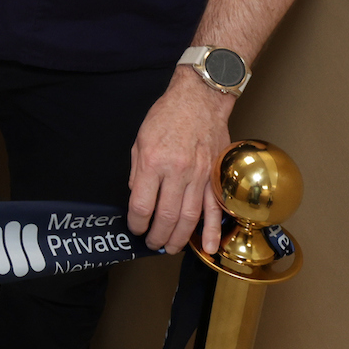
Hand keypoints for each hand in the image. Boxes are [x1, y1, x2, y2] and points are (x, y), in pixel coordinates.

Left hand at [126, 67, 237, 254]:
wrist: (199, 99)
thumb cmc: (166, 116)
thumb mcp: (140, 139)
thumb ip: (137, 171)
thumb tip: (137, 196)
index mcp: (153, 161)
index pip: (141, 203)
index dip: (136, 222)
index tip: (134, 228)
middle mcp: (176, 171)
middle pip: (165, 215)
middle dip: (156, 236)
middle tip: (152, 244)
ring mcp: (199, 175)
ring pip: (189, 217)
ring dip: (179, 238)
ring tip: (170, 248)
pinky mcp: (215, 176)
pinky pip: (214, 208)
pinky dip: (211, 230)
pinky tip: (207, 247)